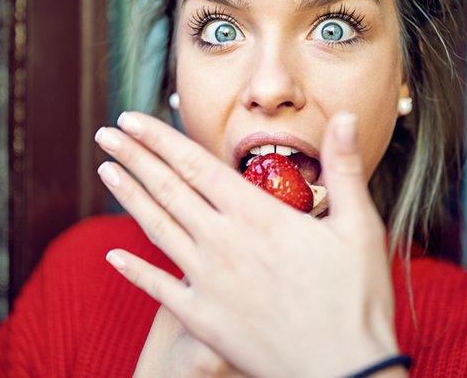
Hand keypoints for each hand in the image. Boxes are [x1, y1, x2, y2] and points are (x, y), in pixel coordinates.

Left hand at [95, 111, 400, 377]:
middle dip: (134, 157)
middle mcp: (224, 243)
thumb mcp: (360, 228)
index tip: (133, 119)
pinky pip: (159, 289)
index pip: (197, 164)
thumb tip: (345, 115)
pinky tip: (112, 255)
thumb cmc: (357, 300)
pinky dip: (133, 271)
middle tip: (107, 132)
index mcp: (258, 216)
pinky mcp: (203, 319)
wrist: (344, 372)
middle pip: (169, 189)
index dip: (161, 139)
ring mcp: (208, 282)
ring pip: (158, 229)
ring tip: (105, 170)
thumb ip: (345, 168)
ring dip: (128, 197)